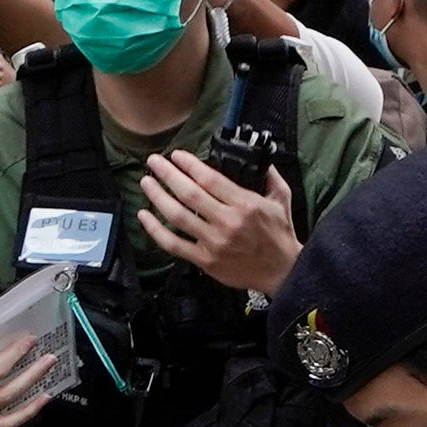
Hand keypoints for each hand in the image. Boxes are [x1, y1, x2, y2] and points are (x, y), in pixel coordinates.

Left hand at [138, 149, 303, 294]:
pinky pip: (173, 244)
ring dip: (158, 197)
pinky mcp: (205, 260)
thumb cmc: (279, 234)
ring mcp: (214, 243)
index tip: (176, 155)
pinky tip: (145, 216)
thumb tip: (258, 157)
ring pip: (178, 217)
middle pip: (189, 194)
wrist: (282, 271)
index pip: (210, 179)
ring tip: (146, 182)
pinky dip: (155, 230)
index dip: (189, 165)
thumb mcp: (281, 199)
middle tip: (154, 161)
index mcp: (245, 205)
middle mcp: (227, 223)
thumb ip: (270, 175)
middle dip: (167, 174)